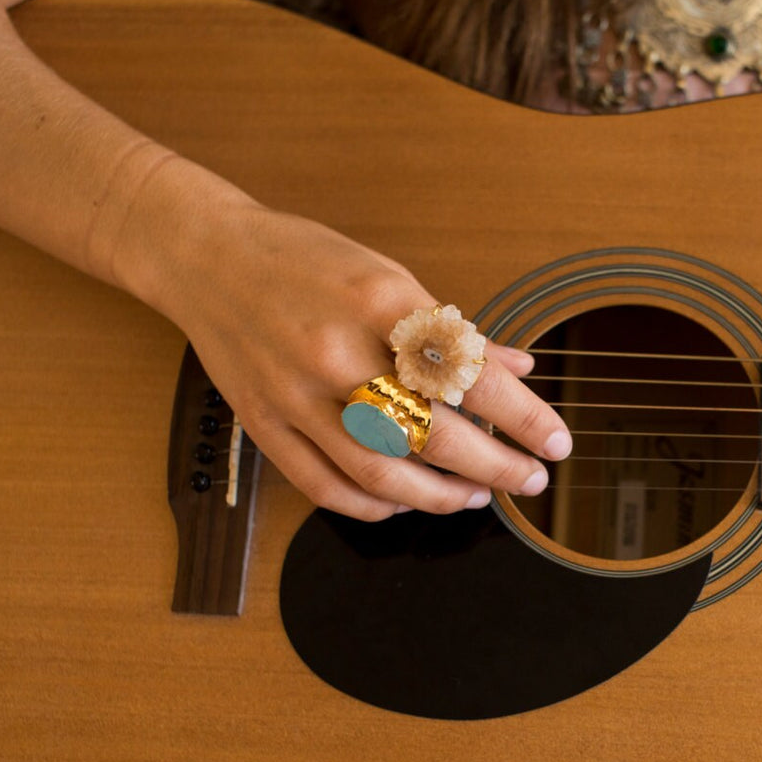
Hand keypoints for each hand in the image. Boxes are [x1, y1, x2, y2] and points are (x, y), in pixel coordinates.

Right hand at [131, 194, 571, 520]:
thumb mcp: (388, 275)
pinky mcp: (265, 424)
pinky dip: (375, 505)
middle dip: (494, 466)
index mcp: (379, 301)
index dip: (522, 417)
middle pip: (433, 432)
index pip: (469, 374)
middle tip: (528, 480)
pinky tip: (406, 500)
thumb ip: (452, 330)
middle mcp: (337, 350)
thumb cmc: (304, 260)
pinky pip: (327, 487)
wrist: (205, 256)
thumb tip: (520, 369)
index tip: (555, 442)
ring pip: (382, 471)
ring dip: (440, 495)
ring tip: (475, 495)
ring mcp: (296, 393)